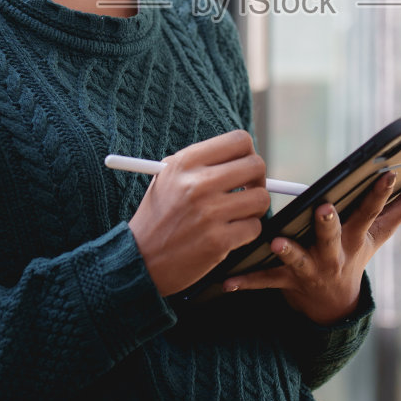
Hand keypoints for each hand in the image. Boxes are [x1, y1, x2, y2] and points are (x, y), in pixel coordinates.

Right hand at [127, 130, 271, 296]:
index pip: (238, 141)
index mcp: (186, 163)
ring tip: (238, 214)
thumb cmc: (159, 215)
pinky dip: (247, 231)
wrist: (140, 259)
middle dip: (258, 179)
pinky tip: (229, 234)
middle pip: (256, 166)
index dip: (248, 153)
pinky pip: (254, 227)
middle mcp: (198, 184)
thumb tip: (244, 156)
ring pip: (261, 198)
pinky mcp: (218, 241)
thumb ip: (202, 163)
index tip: (244, 167)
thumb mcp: (168, 177)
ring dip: (255, 208)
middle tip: (249, 190)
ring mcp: (209, 213)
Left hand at [221, 169, 400, 324]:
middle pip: (333, 237)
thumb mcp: (381, 234)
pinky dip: (245, 280)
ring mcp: (311, 270)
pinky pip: (264, 281)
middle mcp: (335, 255)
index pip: (371, 211)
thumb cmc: (355, 254)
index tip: (387, 172)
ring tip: (276, 242)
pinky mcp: (286, 282)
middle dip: (330, 224)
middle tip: (324, 208)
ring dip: (288, 252)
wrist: (332, 306)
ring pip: (298, 260)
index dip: (380, 192)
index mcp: (357, 238)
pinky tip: (227, 279)